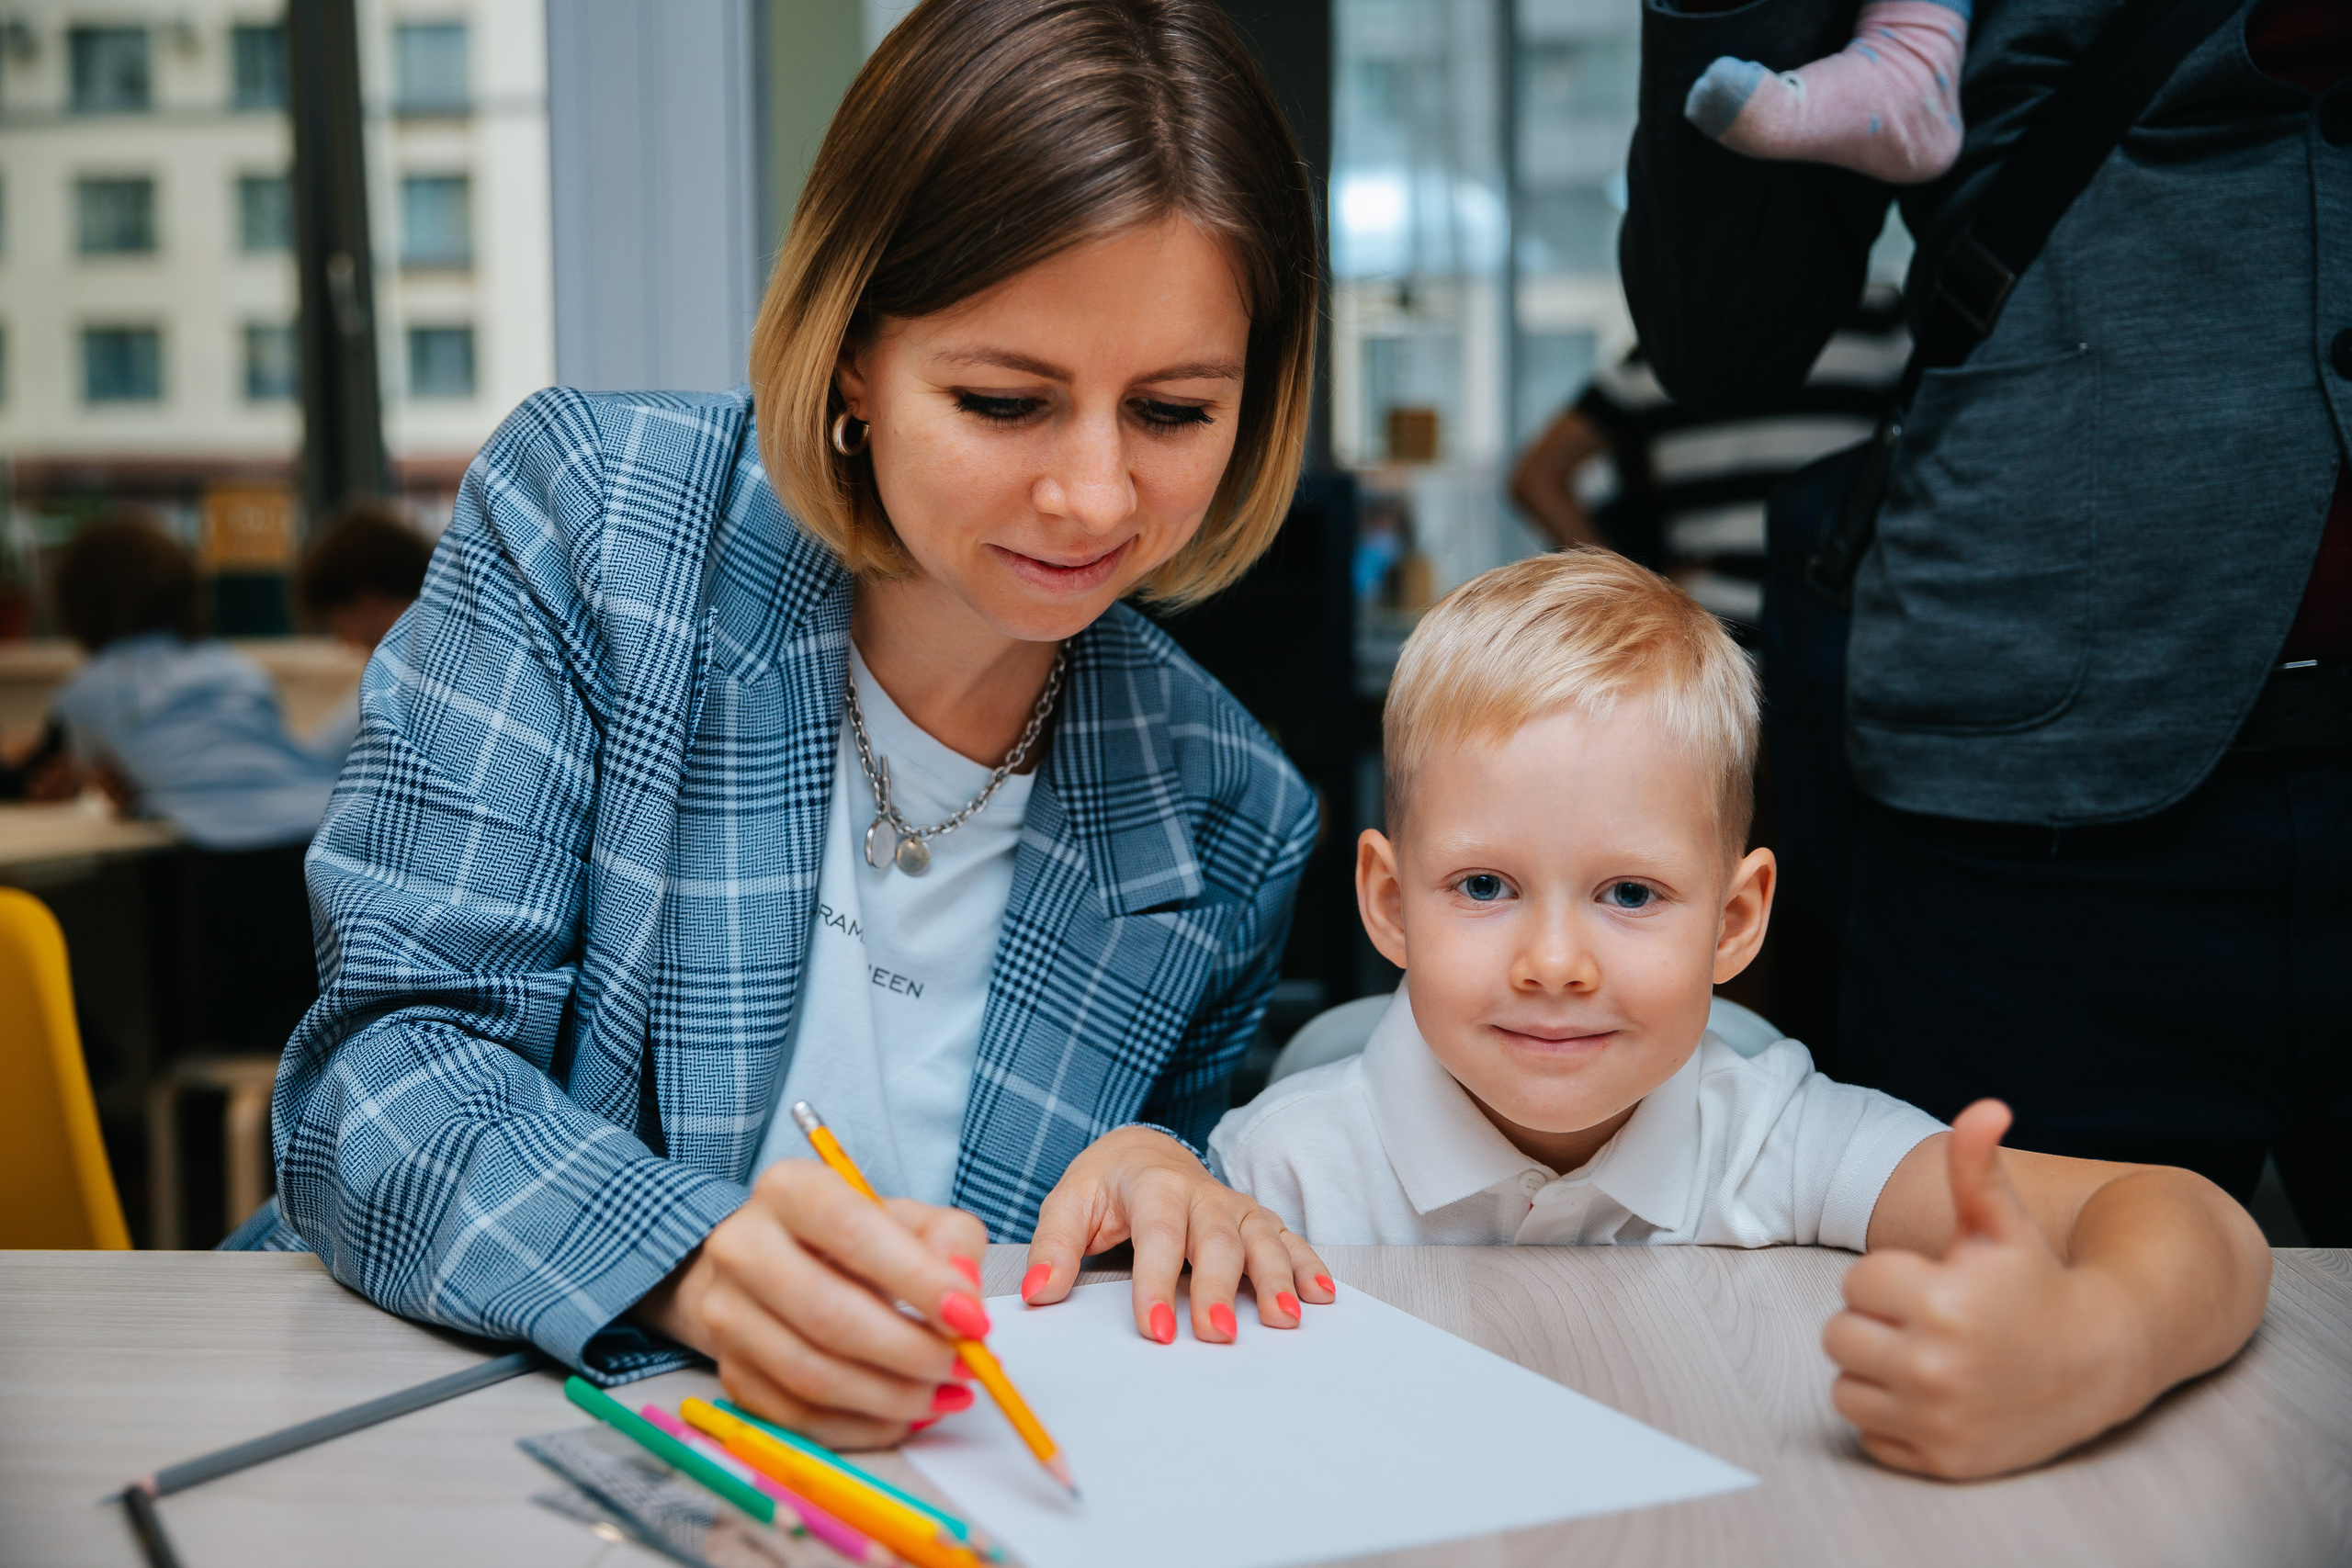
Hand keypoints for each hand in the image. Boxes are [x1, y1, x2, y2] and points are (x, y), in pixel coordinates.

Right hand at [635, 1160, 991, 1449]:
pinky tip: (906, 1414)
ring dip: (892, 1397)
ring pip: (812, 1375)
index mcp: (790, 1191)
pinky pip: (799, 1417)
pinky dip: (863, 1426)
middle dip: (911, 1351)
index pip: (853, 1232)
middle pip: (829, 1315)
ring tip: (945, 1394)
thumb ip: (948, 1239)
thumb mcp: (903, 1217)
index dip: (918, 1280)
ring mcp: (727, 1316)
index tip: (972, 1319)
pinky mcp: (730, 1373)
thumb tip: (964, 1290)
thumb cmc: (848, 1239)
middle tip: (966, 1366)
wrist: (766, 1264)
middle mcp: (743, 1249)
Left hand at [1021, 1125, 1335, 1343]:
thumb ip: (1053, 1247)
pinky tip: (1320, 1298)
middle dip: (1219, 1288)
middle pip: (1217, 1240)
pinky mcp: (1255, 1221)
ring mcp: (1234, 1207)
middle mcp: (1202, 1194)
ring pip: (1262, 1239)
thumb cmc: (1105, 1184)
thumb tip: (1038, 1295)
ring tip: (1284, 1320)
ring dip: (1276, 1279)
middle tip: (1217, 1336)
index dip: (1157, 1283)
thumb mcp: (1068, 1203)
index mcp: (1153, 1186)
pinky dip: (1307, 1266)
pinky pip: (1287, 1240)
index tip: (1157, 1330)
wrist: (1143, 1149)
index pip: (1158, 1235)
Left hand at [1823, 1101, 2145, 1478]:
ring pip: (1846, 1389)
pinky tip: (1938, 1400)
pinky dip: (1893, 1421)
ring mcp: (1937, 1420)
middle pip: (1839, 1336)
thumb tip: (1984, 1106)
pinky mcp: (1941, 1461)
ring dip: (1876, 1374)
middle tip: (1929, 1324)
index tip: (1935, 1285)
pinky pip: (1870, 1437)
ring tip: (1930, 1359)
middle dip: (1876, 1325)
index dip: (1891, 1281)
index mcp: (1940, 1301)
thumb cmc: (2036, 1283)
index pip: (1854, 1285)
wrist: (2098, 1361)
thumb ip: (1976, 1166)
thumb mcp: (2003, 1224)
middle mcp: (1934, 1366)